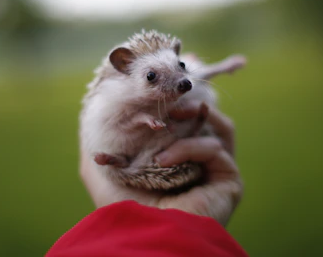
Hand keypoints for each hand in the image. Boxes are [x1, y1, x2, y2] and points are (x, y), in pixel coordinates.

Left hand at [79, 102, 242, 225]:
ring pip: (220, 129)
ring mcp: (216, 174)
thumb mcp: (99, 170)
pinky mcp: (230, 180)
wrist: (146, 235)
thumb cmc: (121, 207)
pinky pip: (214, 148)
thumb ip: (97, 142)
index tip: (164, 87)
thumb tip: (92, 113)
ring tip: (173, 113)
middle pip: (207, 122)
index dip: (179, 103)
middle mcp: (199, 167)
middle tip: (171, 97)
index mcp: (176, 163)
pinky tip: (164, 160)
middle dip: (190, 104)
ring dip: (196, 115)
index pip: (185, 124)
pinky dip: (188, 147)